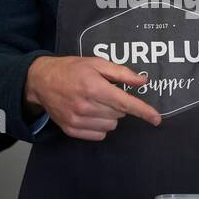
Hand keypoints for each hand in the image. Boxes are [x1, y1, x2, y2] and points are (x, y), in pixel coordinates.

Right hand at [24, 56, 161, 140]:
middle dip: (118, 105)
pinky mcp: (71, 130)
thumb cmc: (72, 69)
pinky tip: (90, 114)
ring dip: (110, 116)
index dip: (143, 111)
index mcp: (94, 87)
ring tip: (96, 103)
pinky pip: (99, 135)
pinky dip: (100, 126)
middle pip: (120, 115)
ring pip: (111, 126)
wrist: (42, 81)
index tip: (156, 119)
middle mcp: (86, 106)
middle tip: (104, 93)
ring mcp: (78, 120)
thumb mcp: (97, 63)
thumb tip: (143, 82)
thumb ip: (121, 73)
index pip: (126, 103)